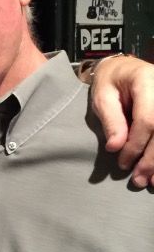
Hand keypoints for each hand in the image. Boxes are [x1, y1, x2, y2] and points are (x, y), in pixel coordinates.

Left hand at [89, 55, 153, 186]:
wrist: (125, 69)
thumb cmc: (111, 82)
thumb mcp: (102, 97)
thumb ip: (111, 121)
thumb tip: (115, 147)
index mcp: (147, 81)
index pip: (148, 119)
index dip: (136, 145)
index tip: (123, 163)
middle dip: (152, 159)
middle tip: (139, 180)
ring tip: (152, 182)